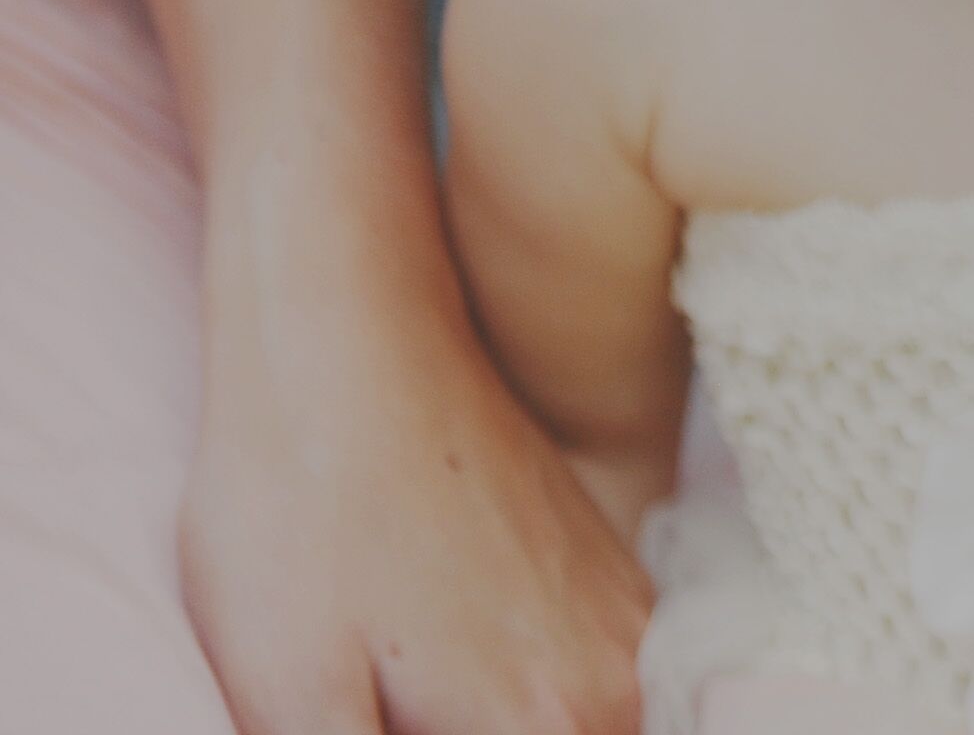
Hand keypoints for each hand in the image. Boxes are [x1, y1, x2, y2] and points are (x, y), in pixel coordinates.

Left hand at [181, 222, 647, 734]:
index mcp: (550, 724)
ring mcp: (630, 617)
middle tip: (395, 698)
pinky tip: (460, 685)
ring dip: (526, 728)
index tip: (409, 721)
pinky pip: (613, 689)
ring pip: (616, 733)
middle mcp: (623, 674)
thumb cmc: (303, 508)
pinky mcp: (612, 575)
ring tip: (415, 684)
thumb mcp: (289, 698)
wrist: (346, 333)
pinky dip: (547, 716)